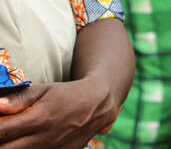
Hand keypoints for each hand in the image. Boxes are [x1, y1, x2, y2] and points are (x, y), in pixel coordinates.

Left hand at [0, 79, 116, 148]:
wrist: (98, 104)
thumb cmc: (68, 94)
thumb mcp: (45, 90)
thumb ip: (18, 98)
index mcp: (38, 119)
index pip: (1, 132)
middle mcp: (44, 139)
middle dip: (0, 141)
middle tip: (3, 133)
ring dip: (11, 146)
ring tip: (13, 137)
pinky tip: (27, 142)